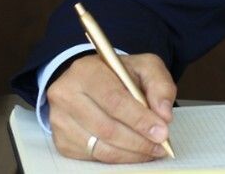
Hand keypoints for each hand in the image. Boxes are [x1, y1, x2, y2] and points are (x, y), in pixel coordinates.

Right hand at [45, 52, 176, 162]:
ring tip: (152, 150)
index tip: (162, 132)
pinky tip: (134, 152)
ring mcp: (60, 120)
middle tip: (161, 145)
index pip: (114, 100)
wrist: (91, 80)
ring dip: (130, 153)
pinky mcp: (61, 140)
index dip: (139, 119)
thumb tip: (164, 115)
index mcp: (86, 71)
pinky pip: (92, 157)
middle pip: (106, 127)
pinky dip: (118, 158)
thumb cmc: (119, 74)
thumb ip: (159, 85)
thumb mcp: (145, 66)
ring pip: (99, 147)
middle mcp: (66, 95)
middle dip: (138, 140)